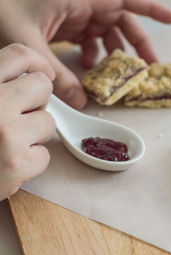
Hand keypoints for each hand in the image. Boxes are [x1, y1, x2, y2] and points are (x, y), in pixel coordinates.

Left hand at [0, 0, 170, 108]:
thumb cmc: (0, 9)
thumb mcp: (26, 41)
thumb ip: (54, 72)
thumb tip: (80, 103)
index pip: (125, 0)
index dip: (153, 9)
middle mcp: (83, 1)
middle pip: (123, 20)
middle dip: (137, 44)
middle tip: (148, 69)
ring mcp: (77, 12)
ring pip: (110, 31)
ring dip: (116, 54)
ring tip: (118, 77)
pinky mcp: (70, 22)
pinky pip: (93, 38)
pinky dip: (97, 54)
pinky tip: (89, 69)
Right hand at [0, 44, 55, 200]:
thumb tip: (33, 70)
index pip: (19, 55)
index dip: (37, 63)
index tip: (44, 73)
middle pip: (42, 86)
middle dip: (36, 102)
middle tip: (18, 116)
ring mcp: (6, 133)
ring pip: (48, 122)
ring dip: (33, 134)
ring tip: (7, 144)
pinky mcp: (16, 163)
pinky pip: (44, 155)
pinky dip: (30, 163)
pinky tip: (7, 165)